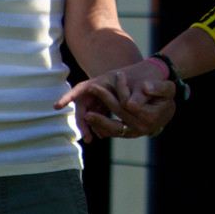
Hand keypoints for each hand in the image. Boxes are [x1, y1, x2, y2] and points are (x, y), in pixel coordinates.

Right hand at [56, 62, 174, 141]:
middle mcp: (101, 87)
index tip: (58, 105)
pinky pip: (100, 113)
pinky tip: (102, 135)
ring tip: (93, 138)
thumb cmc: (149, 76)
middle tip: (87, 136)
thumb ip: (136, 95)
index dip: (69, 96)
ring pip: (91, 110)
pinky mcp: (110, 101)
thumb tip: (130, 106)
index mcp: (105, 79)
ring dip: (90, 124)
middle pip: (84, 104)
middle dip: (83, 120)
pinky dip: (99, 123)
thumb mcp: (143, 85)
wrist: (156, 74)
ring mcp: (104, 94)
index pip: (82, 88)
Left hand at [83, 73, 175, 139]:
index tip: (118, 74)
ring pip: (114, 128)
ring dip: (99, 121)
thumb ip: (158, 88)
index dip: (123, 88)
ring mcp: (135, 133)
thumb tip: (145, 87)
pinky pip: (114, 132)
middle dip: (105, 99)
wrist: (167, 112)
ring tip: (86, 115)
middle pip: (120, 113)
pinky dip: (103, 127)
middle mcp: (142, 127)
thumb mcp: (168, 89)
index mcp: (150, 116)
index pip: (130, 101)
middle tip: (92, 88)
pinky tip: (91, 121)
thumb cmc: (166, 97)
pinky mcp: (129, 134)